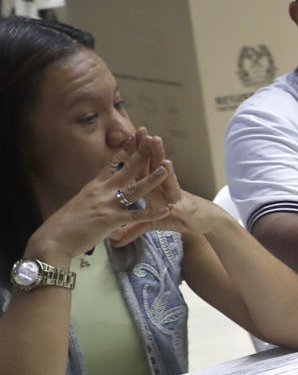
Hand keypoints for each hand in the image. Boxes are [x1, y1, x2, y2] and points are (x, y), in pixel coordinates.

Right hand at [27, 130, 173, 260]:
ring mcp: (107, 204)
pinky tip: (166, 209)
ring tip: (166, 169)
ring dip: (151, 179)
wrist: (53, 239)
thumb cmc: (65, 225)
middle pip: (125, 169)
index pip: (112, 164)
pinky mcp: (111, 220)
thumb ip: (95, 200)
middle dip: (140, 154)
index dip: (124, 149)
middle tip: (153, 139)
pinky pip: (136, 216)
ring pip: (134, 189)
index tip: (133, 136)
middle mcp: (102, 191)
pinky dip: (152, 214)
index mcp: (94, 186)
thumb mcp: (82, 205)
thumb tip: (99, 201)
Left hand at [102, 135, 225, 245]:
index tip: (126, 136)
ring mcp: (176, 197)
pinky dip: (176, 207)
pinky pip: (179, 209)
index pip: (140, 166)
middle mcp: (165, 187)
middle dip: (150, 151)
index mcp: (153, 186)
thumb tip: (114, 238)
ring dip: (167, 172)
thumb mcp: (150, 222)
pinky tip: (173, 204)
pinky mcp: (185, 211)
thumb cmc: (177, 216)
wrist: (203, 221)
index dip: (132, 152)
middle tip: (145, 134)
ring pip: (169, 182)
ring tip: (164, 161)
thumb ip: (132, 226)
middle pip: (155, 166)